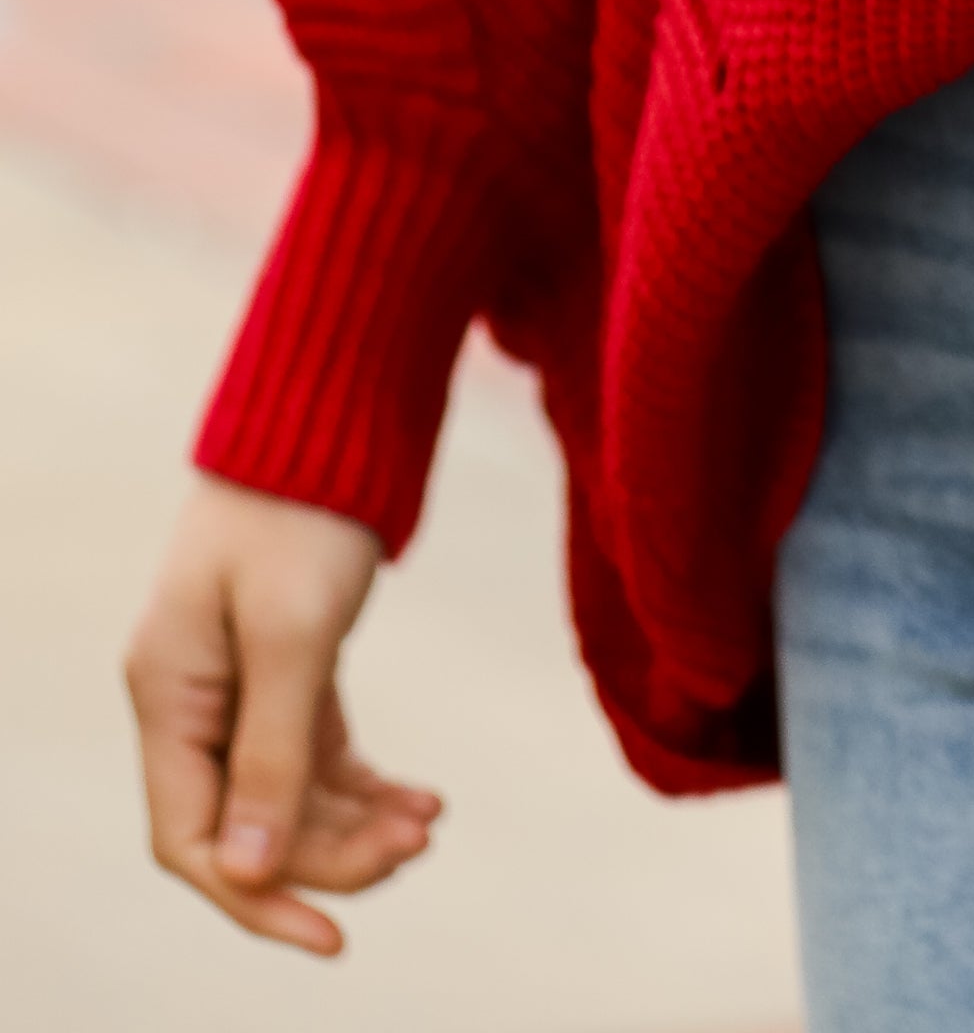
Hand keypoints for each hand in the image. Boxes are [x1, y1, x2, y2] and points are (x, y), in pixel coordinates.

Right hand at [125, 475, 442, 951]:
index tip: (332, 936)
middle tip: (417, 842)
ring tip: (429, 819)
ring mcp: (237, 684)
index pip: (192, 839)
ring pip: (288, 795)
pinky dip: (363, 783)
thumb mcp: (293, 634)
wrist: (330, 411)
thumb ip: (273, 754)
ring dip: (355, 820)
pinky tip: (421, 797)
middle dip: (329, 849)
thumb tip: (250, 872)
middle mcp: (192, 699)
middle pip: (250, 823)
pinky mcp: (285, 666)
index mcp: (168, 694)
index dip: (257, 897)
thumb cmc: (301, 508)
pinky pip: (316, 754)